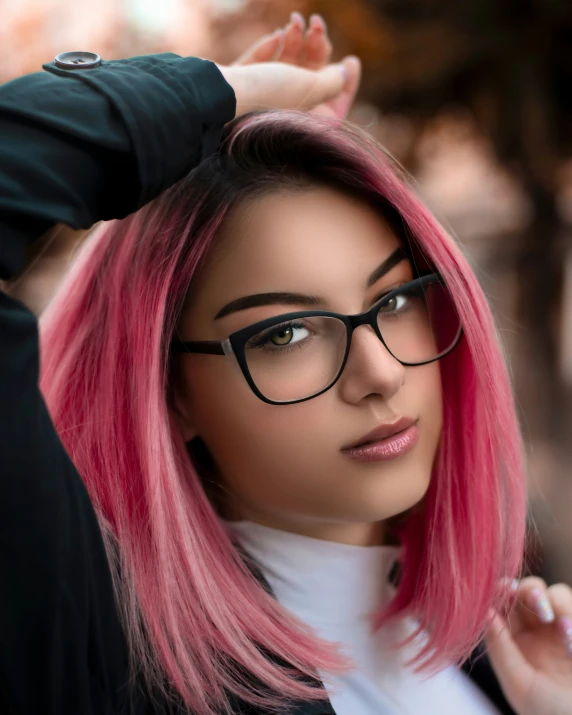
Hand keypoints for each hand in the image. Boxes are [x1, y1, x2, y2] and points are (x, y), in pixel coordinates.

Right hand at [219, 12, 360, 118]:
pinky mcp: (241, 91)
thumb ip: (333, 81)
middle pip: (309, 81)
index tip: (351, 59)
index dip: (347, 83)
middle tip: (316, 24)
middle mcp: (283, 117)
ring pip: (284, 70)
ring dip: (293, 42)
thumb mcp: (312, 87)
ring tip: (293, 23)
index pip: (334, 107)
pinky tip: (276, 35)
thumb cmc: (268, 96)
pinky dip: (270, 49)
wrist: (218, 97)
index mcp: (303, 126)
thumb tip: (342, 74)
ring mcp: (261, 104)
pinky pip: (260, 67)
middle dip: (316, 49)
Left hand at [484, 576, 571, 714]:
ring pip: (555, 593)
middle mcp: (539, 631)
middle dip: (529, 590)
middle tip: (534, 601)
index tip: (503, 589)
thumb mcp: (519, 684)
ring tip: (562, 627)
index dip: (502, 592)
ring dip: (555, 601)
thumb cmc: (550, 713)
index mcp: (515, 642)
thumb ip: (499, 647)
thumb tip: (484, 610)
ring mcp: (563, 628)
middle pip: (527, 591)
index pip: (504, 605)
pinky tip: (570, 638)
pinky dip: (570, 612)